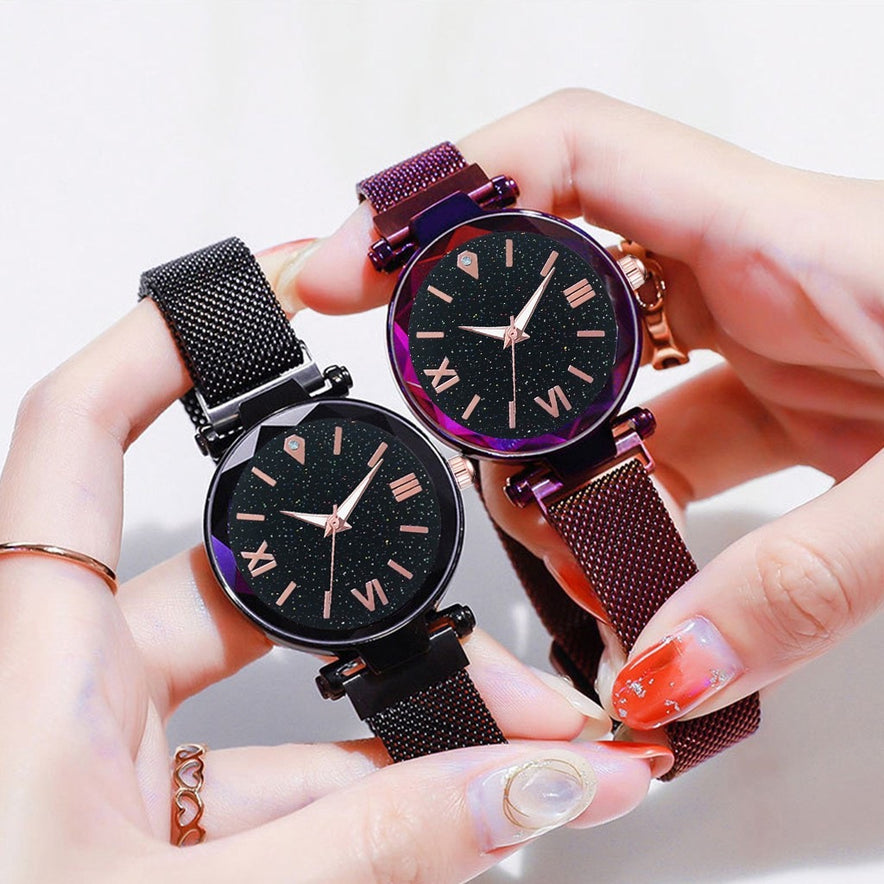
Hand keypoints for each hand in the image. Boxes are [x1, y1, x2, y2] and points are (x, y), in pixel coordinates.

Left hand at [0, 239, 661, 881]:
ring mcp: (103, 768)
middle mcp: (62, 691)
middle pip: (235, 577)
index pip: (76, 429)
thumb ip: (384, 845)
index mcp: (32, 662)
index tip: (277, 281)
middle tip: (486, 616)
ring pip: (279, 702)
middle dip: (380, 593)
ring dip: (405, 721)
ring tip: (528, 747)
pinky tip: (467, 811)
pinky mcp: (143, 834)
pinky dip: (373, 794)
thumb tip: (547, 787)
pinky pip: (275, 784)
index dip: (168, 338)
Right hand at [287, 90, 883, 743]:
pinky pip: (658, 431)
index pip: (572, 156)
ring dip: (551, 447)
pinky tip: (620, 556)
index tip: (350, 262)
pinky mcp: (781, 397)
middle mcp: (754, 271)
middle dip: (469, 336)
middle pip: (555, 264)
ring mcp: (760, 334)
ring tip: (544, 532)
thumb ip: (797, 581)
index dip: (445, 195)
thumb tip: (661, 664)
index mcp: (784, 236)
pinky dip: (622, 495)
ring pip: (599, 368)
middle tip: (421, 410)